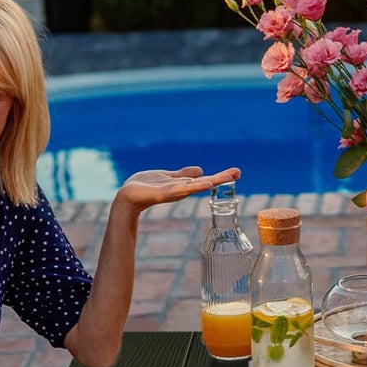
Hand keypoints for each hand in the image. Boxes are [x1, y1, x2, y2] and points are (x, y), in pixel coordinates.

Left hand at [115, 166, 241, 216]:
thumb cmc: (146, 187)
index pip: (207, 179)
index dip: (221, 175)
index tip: (236, 172)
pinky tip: (204, 183)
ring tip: (223, 178)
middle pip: (206, 182)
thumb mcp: (168, 177)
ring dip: (210, 182)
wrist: (128, 196)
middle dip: (221, 178)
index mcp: (184, 184)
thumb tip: (200, 170)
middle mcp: (182, 189)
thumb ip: (183, 174)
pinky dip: (193, 186)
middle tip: (238, 173)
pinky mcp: (164, 193)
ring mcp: (174, 192)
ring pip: (195, 186)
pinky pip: (180, 189)